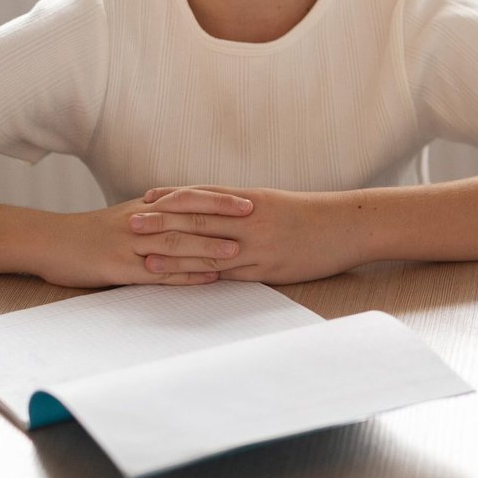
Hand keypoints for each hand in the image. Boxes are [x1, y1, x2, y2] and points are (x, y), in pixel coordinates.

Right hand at [37, 190, 252, 288]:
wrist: (50, 242)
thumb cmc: (92, 232)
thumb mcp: (127, 216)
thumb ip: (158, 215)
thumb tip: (192, 214)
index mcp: (145, 207)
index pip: (189, 198)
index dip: (219, 199)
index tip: (249, 200)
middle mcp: (141, 221)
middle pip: (186, 217)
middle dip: (222, 217)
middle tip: (254, 217)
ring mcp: (130, 245)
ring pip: (175, 244)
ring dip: (207, 247)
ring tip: (236, 250)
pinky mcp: (119, 268)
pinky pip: (157, 273)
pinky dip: (184, 275)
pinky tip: (206, 279)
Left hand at [132, 185, 365, 283]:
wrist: (349, 226)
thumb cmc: (316, 215)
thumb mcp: (279, 204)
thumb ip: (249, 208)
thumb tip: (225, 212)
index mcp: (251, 200)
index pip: (203, 196)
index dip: (173, 198)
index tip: (146, 198)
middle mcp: (249, 220)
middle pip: (197, 220)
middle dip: (161, 222)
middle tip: (129, 222)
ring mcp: (257, 245)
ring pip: (208, 249)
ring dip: (174, 253)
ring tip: (144, 256)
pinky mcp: (268, 268)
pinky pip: (230, 274)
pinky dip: (203, 276)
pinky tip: (185, 281)